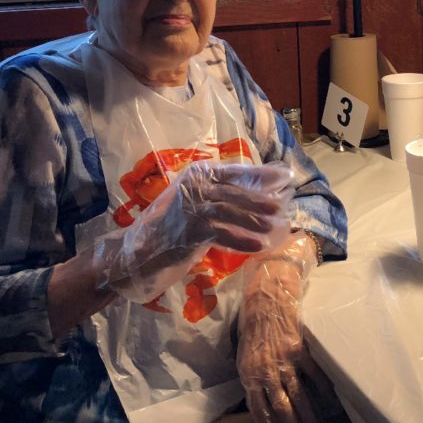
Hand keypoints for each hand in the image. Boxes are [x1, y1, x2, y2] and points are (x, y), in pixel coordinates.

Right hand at [95, 160, 294, 301]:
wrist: (138, 251)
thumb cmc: (172, 226)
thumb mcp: (198, 204)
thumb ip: (224, 195)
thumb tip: (265, 188)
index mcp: (197, 175)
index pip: (234, 171)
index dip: (261, 174)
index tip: (285, 176)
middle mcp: (192, 187)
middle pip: (234, 190)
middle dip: (261, 198)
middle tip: (283, 205)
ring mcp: (189, 208)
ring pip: (230, 211)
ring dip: (255, 219)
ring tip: (273, 227)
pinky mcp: (188, 232)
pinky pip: (221, 234)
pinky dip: (242, 240)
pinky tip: (258, 245)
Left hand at [237, 233, 334, 422]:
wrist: (267, 295)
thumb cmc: (253, 326)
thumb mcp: (243, 354)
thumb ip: (252, 379)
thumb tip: (261, 404)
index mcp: (249, 375)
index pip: (259, 413)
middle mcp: (266, 371)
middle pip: (282, 410)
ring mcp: (284, 360)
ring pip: (299, 397)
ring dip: (310, 419)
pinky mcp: (300, 349)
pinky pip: (314, 375)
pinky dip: (323, 391)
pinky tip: (330, 405)